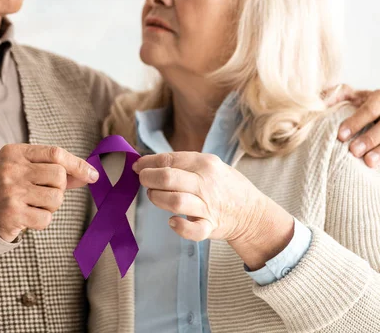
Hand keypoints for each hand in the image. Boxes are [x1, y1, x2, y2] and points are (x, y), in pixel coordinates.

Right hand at [0, 144, 98, 241]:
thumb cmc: (9, 187)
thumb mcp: (26, 170)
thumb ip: (55, 170)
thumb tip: (89, 173)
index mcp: (14, 153)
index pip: (55, 154)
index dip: (77, 165)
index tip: (92, 175)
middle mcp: (11, 169)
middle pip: (59, 176)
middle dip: (59, 188)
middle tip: (44, 192)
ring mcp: (11, 191)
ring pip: (56, 198)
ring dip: (51, 205)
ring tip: (34, 204)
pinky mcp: (12, 214)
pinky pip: (46, 218)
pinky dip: (42, 220)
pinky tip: (28, 216)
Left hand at [133, 152, 293, 268]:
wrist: (252, 213)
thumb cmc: (224, 186)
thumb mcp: (210, 165)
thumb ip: (183, 163)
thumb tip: (148, 162)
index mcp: (205, 163)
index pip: (169, 159)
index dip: (148, 162)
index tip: (138, 166)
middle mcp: (205, 183)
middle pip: (167, 178)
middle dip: (148, 178)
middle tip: (143, 180)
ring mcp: (208, 206)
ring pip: (175, 201)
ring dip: (157, 198)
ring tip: (154, 196)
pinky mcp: (210, 226)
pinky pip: (192, 230)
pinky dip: (179, 227)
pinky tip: (172, 221)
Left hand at [324, 84, 379, 167]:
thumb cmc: (366, 104)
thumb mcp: (355, 96)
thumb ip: (340, 96)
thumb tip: (323, 103)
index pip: (370, 109)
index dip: (356, 122)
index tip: (341, 136)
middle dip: (369, 139)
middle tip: (354, 151)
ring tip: (369, 162)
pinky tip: (376, 165)